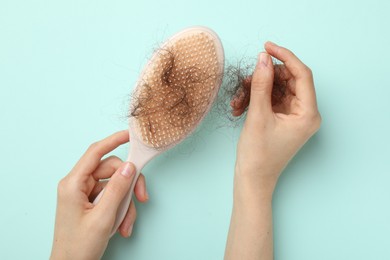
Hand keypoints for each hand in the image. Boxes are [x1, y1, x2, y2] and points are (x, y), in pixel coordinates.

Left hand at [50, 130, 148, 259]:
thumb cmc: (79, 246)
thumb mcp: (103, 217)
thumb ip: (118, 189)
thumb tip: (129, 166)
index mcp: (73, 184)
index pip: (95, 153)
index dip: (113, 140)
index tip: (129, 134)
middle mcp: (78, 185)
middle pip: (111, 170)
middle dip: (128, 184)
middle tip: (142, 198)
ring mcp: (85, 194)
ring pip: (115, 185)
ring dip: (125, 203)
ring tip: (126, 223)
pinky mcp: (91, 203)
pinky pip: (112, 197)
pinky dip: (121, 210)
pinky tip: (121, 226)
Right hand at [231, 41, 320, 194]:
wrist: (252, 179)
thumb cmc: (258, 155)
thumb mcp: (258, 116)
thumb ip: (261, 84)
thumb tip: (263, 59)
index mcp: (308, 114)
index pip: (302, 74)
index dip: (285, 57)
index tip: (267, 47)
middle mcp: (305, 113)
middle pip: (289, 80)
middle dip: (265, 77)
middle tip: (245, 79)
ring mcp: (294, 116)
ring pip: (277, 89)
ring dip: (256, 89)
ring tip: (238, 100)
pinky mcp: (283, 118)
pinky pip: (271, 99)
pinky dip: (256, 99)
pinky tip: (240, 107)